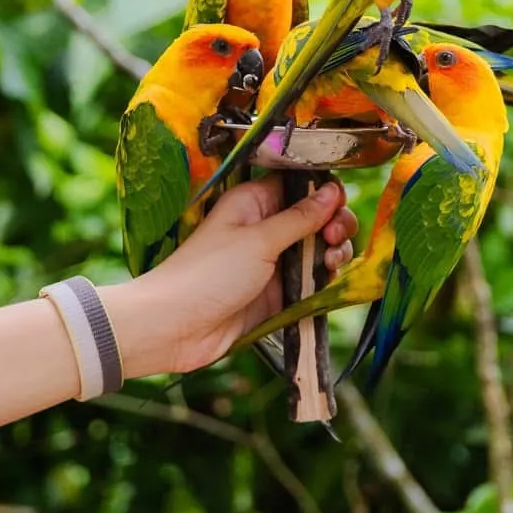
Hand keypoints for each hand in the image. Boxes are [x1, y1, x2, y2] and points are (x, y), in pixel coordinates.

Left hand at [109, 177, 356, 377]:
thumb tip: (332, 190)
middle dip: (335, 223)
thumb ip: (300, 218)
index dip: (324, 191)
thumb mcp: (258, 240)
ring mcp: (273, 261)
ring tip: (331, 261)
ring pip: (318, 248)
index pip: (300, 185)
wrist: (175, 327)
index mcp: (254, 203)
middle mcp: (266, 228)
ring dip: (334, 251)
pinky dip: (326, 278)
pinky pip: (311, 279)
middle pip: (316, 217)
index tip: (337, 204)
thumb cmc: (207, 275)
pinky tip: (329, 278)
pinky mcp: (278, 292)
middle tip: (333, 237)